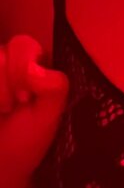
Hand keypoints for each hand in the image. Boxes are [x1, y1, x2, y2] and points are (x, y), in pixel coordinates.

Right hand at [0, 36, 68, 187]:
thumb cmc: (25, 142)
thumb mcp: (49, 117)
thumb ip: (54, 88)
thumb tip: (33, 68)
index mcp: (32, 66)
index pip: (23, 45)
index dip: (22, 68)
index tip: (26, 100)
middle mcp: (6, 65)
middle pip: (1, 52)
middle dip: (7, 82)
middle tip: (12, 108)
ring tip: (0, 112)